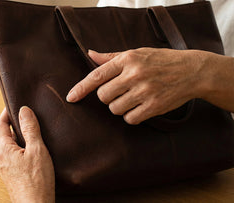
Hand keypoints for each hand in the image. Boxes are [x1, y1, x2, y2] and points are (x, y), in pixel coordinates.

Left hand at [0, 107, 54, 202]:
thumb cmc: (36, 181)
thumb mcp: (36, 149)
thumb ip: (30, 129)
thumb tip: (24, 110)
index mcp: (4, 149)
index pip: (0, 125)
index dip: (6, 113)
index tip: (14, 104)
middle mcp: (1, 158)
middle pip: (5, 135)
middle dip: (16, 124)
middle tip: (28, 116)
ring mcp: (6, 168)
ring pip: (12, 146)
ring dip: (21, 137)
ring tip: (35, 131)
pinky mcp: (14, 176)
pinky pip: (16, 156)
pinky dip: (23, 149)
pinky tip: (36, 150)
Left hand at [66, 48, 224, 124]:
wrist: (192, 71)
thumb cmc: (161, 60)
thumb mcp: (136, 53)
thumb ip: (111, 57)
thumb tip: (90, 54)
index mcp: (127, 60)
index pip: (97, 76)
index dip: (81, 88)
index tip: (70, 97)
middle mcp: (134, 75)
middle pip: (104, 96)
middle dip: (107, 97)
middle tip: (120, 92)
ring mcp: (144, 91)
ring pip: (115, 109)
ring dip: (120, 107)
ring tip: (133, 98)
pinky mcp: (154, 106)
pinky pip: (130, 119)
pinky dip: (132, 116)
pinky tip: (140, 107)